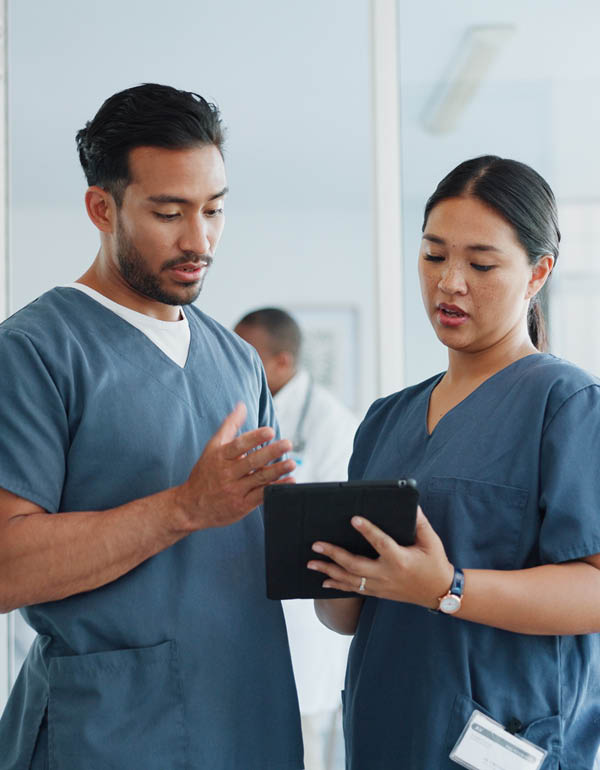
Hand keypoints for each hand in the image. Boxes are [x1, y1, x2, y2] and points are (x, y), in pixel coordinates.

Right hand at [176, 402, 294, 529]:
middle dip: (271, 452)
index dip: (254, 438)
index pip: (238, 445)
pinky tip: (290, 481)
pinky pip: (262, 496)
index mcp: (220, 457)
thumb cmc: (205, 472)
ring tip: (292, 463)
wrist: (191, 506)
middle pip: (251, 461)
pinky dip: (276, 488)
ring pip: (259, 479)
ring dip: (277, 471)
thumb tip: (242, 405)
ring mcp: (235, 490)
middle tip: (287, 444)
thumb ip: (229, 426)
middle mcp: (227, 473)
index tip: (269, 431)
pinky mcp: (242, 505)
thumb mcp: (212, 447)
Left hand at [307, 507, 453, 608]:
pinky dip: (337, 585)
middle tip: (316, 545)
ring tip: (311, 562)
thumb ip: (420, 523)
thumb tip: (412, 504)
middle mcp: (387, 574)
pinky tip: (323, 582)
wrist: (439, 592)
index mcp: (400, 559)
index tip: (354, 519)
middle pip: (355, 565)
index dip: (367, 530)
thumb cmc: (435, 563)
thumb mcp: (431, 541)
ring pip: (350, 580)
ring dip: (329, 571)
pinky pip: (354, 589)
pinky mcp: (378, 592)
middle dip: (334, 554)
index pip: (381, 543)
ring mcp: (380, 586)